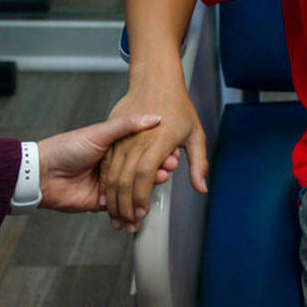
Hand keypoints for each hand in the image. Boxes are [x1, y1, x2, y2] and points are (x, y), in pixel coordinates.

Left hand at [37, 114, 177, 212]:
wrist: (41, 174)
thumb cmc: (67, 147)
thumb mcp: (100, 132)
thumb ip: (126, 125)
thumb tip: (154, 117)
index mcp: (114, 147)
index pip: (142, 150)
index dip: (158, 151)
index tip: (172, 151)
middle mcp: (113, 166)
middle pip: (141, 170)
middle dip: (157, 169)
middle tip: (170, 167)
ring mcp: (107, 184)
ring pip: (134, 189)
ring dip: (148, 188)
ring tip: (161, 181)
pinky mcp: (100, 202)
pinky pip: (119, 208)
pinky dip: (131, 209)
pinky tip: (144, 206)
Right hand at [101, 82, 208, 231]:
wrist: (156, 81)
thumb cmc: (179, 107)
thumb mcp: (195, 134)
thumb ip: (199, 164)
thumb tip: (202, 189)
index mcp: (158, 141)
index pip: (145, 174)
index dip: (142, 196)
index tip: (143, 213)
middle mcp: (136, 140)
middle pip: (125, 179)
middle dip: (126, 206)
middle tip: (130, 224)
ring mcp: (121, 138)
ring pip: (111, 174)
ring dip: (113, 200)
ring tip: (118, 219)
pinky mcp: (111, 136)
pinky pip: (105, 165)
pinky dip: (105, 184)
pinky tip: (107, 199)